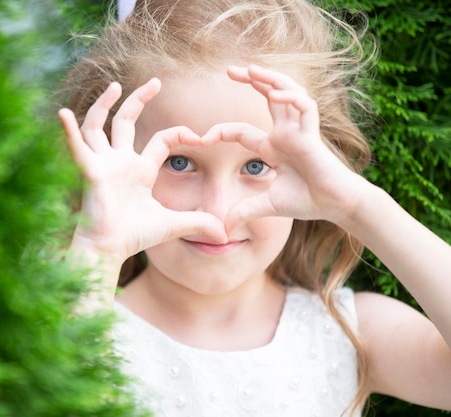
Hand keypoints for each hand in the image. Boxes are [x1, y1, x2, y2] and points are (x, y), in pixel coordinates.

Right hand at [59, 79, 226, 265]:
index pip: (161, 140)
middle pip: (125, 121)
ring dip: (103, 105)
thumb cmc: (134, 235)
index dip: (181, 133)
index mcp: (140, 169)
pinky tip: (62, 114)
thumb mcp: (173, 225)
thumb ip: (198, 223)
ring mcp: (103, 164)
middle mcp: (119, 161)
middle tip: (155, 82)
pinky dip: (68, 132)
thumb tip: (225, 234)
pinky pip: (77, 148)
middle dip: (138, 100)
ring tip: (114, 86)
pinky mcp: (90, 172)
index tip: (201, 137)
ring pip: (98, 126)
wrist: (108, 249)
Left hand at [203, 65, 369, 228]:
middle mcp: (284, 133)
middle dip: (250, 81)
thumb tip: (222, 230)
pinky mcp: (313, 134)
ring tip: (251, 69)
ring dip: (270, 79)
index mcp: (272, 147)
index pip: (241, 132)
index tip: (201, 139)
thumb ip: (244, 212)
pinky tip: (275, 94)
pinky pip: (304, 106)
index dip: (221, 132)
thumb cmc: (307, 200)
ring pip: (286, 93)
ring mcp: (299, 131)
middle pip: (267, 98)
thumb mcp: (267, 206)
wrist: (335, 206)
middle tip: (229, 70)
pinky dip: (291, 98)